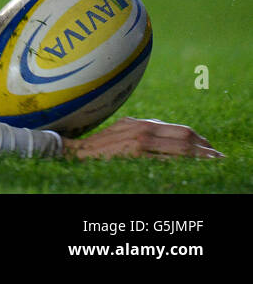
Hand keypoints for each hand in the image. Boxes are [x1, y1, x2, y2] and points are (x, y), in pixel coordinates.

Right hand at [63, 117, 222, 159]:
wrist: (73, 151)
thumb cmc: (96, 146)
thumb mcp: (121, 132)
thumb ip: (141, 132)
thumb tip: (162, 136)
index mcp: (140, 123)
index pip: (179, 129)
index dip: (199, 140)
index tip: (209, 149)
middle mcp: (142, 128)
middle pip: (184, 136)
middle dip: (204, 148)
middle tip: (218, 157)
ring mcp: (139, 140)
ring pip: (180, 147)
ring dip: (200, 156)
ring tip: (213, 162)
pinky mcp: (135, 153)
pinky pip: (166, 159)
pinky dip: (183, 163)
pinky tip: (192, 167)